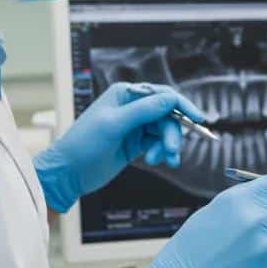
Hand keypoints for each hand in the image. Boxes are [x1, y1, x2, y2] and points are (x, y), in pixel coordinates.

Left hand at [34, 82, 204, 212]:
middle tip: (172, 151)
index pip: (163, 94)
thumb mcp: (114, 125)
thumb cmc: (83, 145)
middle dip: (172, 134)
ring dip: (167, 146)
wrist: (68, 173)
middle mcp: (132, 107)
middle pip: (168, 115)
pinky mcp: (136, 143)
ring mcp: (135, 125)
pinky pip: (159, 143)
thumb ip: (144, 111)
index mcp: (126, 94)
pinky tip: (155, 160)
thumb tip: (171, 99)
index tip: (198, 119)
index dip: (182, 106)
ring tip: (161, 160)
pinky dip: (162, 152)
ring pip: (165, 131)